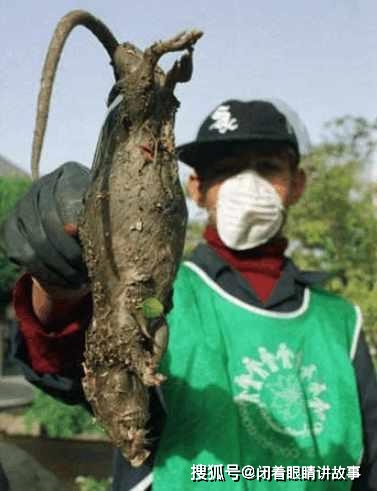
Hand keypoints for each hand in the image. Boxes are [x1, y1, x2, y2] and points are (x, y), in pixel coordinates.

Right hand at [3, 161, 89, 290]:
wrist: (77, 229)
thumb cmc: (100, 221)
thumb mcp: (105, 216)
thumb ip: (94, 218)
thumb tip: (72, 230)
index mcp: (69, 174)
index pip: (68, 196)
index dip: (75, 220)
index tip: (88, 242)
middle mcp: (41, 185)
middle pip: (50, 221)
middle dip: (71, 252)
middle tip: (88, 270)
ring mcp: (22, 205)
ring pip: (37, 242)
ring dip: (60, 267)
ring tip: (80, 280)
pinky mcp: (10, 227)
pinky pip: (23, 254)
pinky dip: (45, 273)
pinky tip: (64, 281)